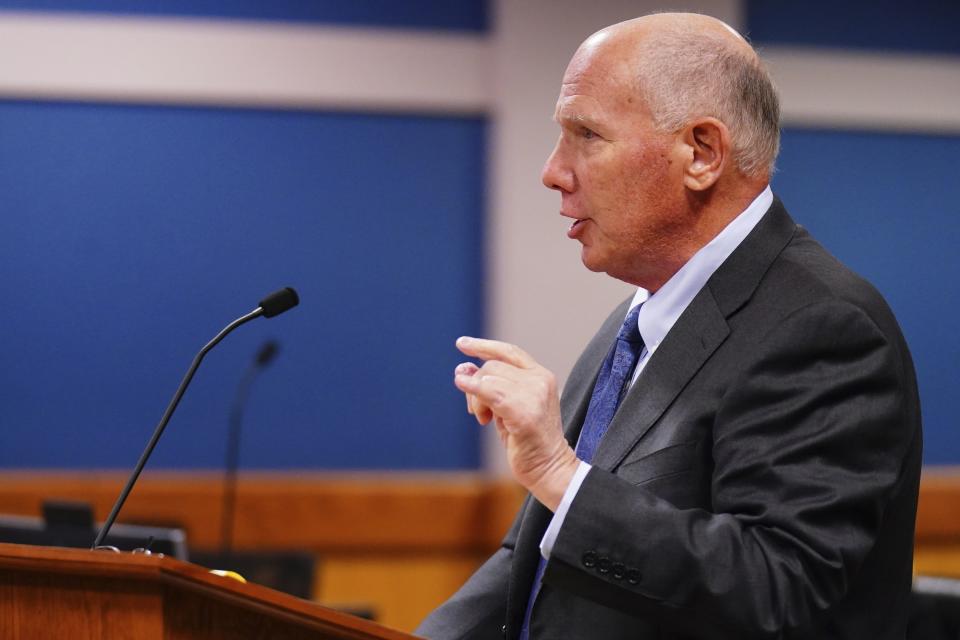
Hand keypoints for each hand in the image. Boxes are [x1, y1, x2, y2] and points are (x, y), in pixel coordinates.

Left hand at [454, 336, 578, 510]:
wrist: (549, 468)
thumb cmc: (527, 442)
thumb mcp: (508, 408)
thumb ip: (491, 388)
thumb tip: (461, 369)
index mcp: (541, 376)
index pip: (509, 351)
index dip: (484, 346)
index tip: (462, 344)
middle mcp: (540, 380)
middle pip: (492, 365)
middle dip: (476, 384)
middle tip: (478, 413)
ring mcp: (534, 394)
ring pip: (488, 377)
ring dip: (476, 398)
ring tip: (484, 419)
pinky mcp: (524, 411)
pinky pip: (489, 391)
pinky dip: (473, 390)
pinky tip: (465, 390)